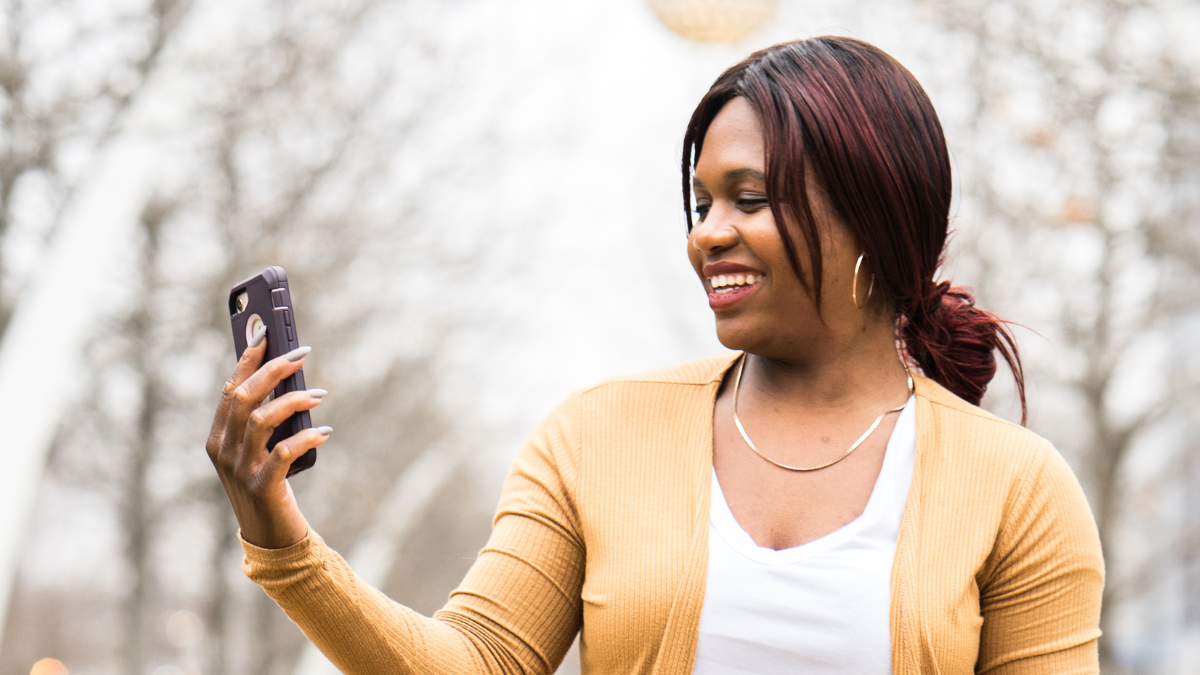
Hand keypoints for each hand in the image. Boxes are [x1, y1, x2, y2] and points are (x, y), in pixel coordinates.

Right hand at [206, 328, 330, 548]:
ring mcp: (239, 470)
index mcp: (217, 438)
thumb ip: (264, 420)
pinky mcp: (261, 487)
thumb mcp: (260, 449)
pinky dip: (306, 437)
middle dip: (273, 370)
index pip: (230, 389)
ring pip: (260, 420)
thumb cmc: (269, 484)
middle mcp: (222, 451)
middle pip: (244, 397)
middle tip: (302, 353)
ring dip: (292, 401)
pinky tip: (324, 431)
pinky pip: (282, 453)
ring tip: (320, 394)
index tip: (267, 334)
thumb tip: (291, 379)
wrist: (270, 536)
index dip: (248, 359)